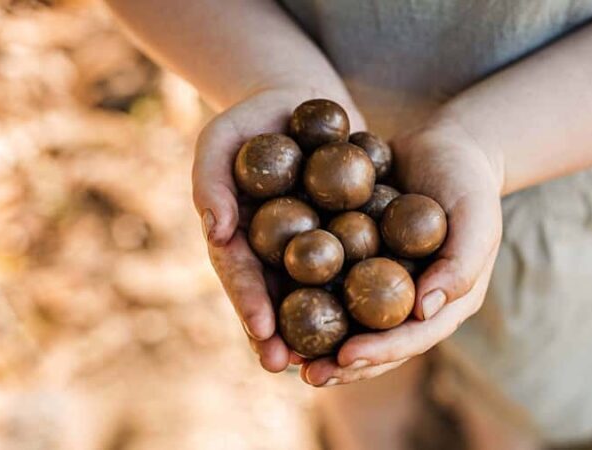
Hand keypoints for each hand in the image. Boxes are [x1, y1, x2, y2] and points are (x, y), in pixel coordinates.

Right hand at [193, 88, 363, 372]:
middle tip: (295, 367)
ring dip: (326, 327)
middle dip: (284, 335)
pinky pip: (356, 263)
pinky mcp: (346, 232)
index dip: (249, 305)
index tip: (262, 333)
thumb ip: (210, 183)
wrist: (300, 98)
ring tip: (339, 360)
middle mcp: (274, 251)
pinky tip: (382, 314)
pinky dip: (364, 288)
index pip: (241, 278)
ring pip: (318, 293)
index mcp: (239, 238)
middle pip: (278, 299)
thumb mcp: (218, 140)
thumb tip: (215, 232)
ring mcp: (310, 245)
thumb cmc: (250, 117)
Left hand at [301, 115, 504, 385]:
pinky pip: (332, 284)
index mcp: (445, 302)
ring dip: (320, 343)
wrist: (446, 144)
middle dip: (343, 363)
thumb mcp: (477, 218)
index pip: (413, 338)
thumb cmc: (468, 182)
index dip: (380, 352)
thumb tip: (424, 311)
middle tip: (306, 375)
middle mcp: (412, 302)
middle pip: (378, 343)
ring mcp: (384, 284)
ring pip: (351, 323)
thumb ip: (460, 265)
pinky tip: (275, 307)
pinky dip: (307, 299)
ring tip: (285, 356)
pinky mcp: (360, 260)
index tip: (344, 357)